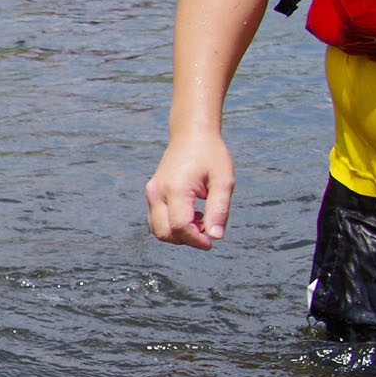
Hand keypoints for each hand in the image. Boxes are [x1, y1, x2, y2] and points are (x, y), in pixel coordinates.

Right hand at [145, 132, 234, 248]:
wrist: (191, 135)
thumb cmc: (211, 155)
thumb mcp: (224, 180)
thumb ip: (220, 210)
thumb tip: (216, 237)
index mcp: (175, 189)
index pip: (180, 226)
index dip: (196, 240)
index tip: (212, 242)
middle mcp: (157, 192)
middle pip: (164, 232)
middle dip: (186, 240)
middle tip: (207, 231)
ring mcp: (151, 193)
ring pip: (157, 229)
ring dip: (178, 234)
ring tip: (201, 221)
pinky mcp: (151, 193)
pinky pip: (156, 219)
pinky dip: (172, 225)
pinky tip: (191, 215)